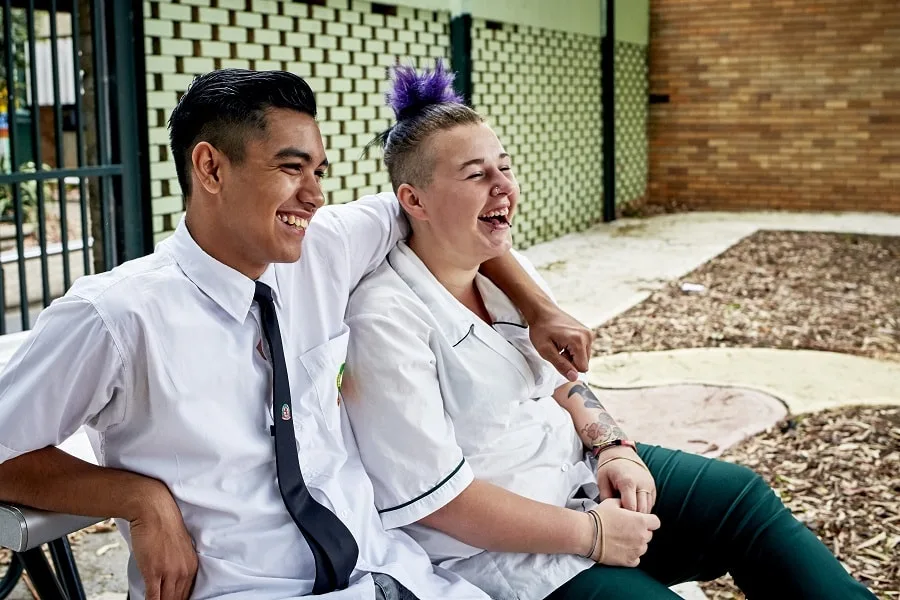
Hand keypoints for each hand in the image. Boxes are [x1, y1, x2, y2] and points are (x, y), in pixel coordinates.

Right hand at [129, 482, 197, 599]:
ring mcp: (170, 572)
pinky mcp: (155, 571)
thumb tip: (169, 581)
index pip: (186, 594)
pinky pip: (154, 598)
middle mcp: (184, 570)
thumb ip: (176, 566)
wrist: (153, 509)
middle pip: (178, 599)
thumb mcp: (177, 549)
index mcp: (192, 565)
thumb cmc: (162, 525)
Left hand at [528, 306, 593, 380]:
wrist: (542, 311)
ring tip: (560, 344)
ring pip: (584, 357)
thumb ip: (561, 365)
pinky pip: (584, 350)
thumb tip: (574, 378)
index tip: (558, 356)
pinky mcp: (587, 332)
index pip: (582, 368)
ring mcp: (589, 333)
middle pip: (584, 363)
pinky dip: (574, 349)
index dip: (569, 367)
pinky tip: (564, 341)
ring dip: (572, 356)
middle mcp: (588, 336)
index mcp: (579, 340)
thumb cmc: (541, 329)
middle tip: (557, 350)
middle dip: (571, 361)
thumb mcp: (545, 350)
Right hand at [591, 498, 659, 566]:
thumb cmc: (600, 517)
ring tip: (622, 540)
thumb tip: (627, 504)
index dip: (648, 521)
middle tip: (626, 529)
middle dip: (641, 532)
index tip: (639, 520)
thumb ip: (625, 503)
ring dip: (636, 544)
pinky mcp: (629, 561)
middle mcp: (642, 537)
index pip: (656, 522)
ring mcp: (636, 550)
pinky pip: (636, 559)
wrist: (587, 534)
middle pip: (649, 535)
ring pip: (643, 547)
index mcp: (641, 521)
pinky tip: (621, 549)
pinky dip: (631, 555)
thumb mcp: (613, 502)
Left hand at [596, 448, 656, 513]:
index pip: (631, 509)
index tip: (617, 518)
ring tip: (628, 514)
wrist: (619, 451)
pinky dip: (644, 507)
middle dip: (633, 519)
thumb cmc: (609, 466)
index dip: (624, 517)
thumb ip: (606, 499)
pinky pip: (651, 502)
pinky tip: (633, 507)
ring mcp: (649, 485)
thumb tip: (611, 514)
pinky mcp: (653, 486)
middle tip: (623, 520)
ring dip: (640, 514)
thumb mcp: (601, 481)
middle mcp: (642, 484)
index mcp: (628, 482)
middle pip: (643, 511)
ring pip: (649, 508)